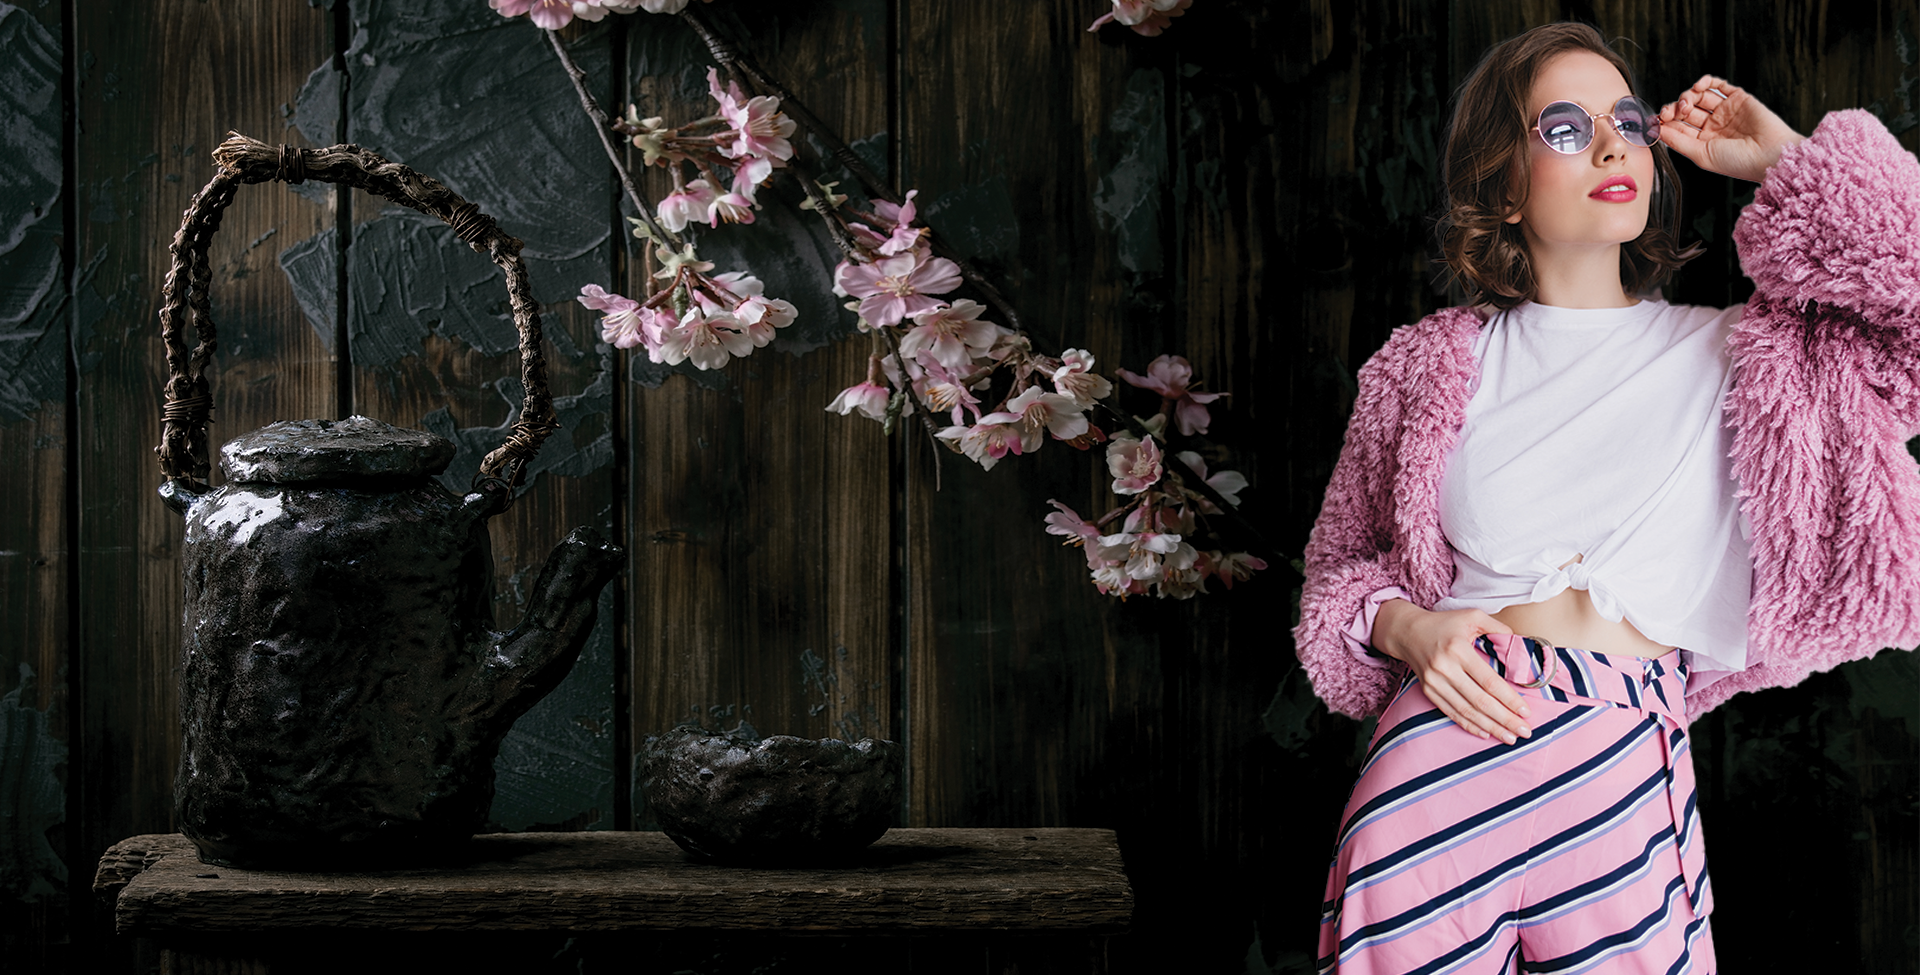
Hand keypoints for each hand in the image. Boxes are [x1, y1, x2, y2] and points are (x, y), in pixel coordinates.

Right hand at [1372, 600, 1531, 743]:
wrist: (1407, 632)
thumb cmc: (1444, 624)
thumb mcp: (1471, 616)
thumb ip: (1497, 627)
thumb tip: (1519, 643)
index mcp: (1458, 649)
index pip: (1489, 681)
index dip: (1509, 699)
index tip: (1526, 711)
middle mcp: (1445, 668)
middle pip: (1480, 701)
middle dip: (1505, 719)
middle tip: (1525, 731)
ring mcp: (1434, 682)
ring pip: (1466, 711)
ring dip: (1490, 727)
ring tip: (1510, 738)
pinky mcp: (1428, 691)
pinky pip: (1451, 712)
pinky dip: (1469, 725)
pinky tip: (1485, 733)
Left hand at [1658, 75, 1804, 181]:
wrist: (1770, 154)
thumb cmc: (1738, 162)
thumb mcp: (1701, 155)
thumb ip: (1677, 141)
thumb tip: (1656, 130)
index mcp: (1702, 142)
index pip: (1677, 127)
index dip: (1665, 122)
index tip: (1655, 120)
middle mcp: (1713, 126)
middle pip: (1685, 111)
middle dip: (1674, 108)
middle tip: (1671, 112)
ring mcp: (1725, 111)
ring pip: (1699, 97)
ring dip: (1687, 96)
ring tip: (1687, 103)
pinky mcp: (1738, 98)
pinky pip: (1718, 85)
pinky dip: (1706, 82)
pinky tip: (1699, 86)